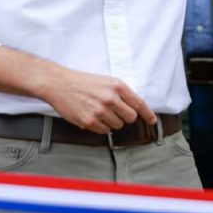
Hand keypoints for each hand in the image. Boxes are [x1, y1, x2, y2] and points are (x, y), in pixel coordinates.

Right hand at [41, 66, 155, 133]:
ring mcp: (100, 111)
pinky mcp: (89, 121)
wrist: (60, 84)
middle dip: (125, 117)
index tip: (152, 120)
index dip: (148, 114)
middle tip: (115, 112)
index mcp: (117, 86)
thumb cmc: (84, 82)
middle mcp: (111, 98)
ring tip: (100, 111)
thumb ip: (122, 93)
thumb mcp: (107, 81)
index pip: (139, 103)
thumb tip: (136, 108)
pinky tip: (93, 117)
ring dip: (112, 122)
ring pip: (117, 126)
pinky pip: (104, 131)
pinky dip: (100, 127)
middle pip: (130, 118)